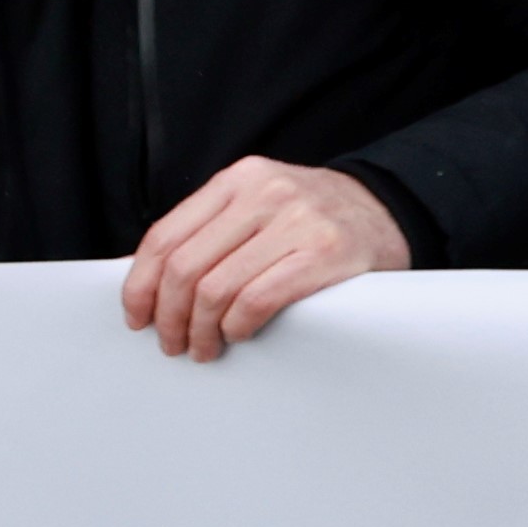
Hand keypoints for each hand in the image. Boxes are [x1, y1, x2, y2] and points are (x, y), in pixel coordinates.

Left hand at [119, 157, 413, 360]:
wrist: (391, 212)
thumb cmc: (315, 219)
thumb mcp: (261, 204)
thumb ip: (214, 230)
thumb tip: (152, 285)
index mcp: (239, 179)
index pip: (165, 236)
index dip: (140, 285)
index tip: (137, 317)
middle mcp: (264, 192)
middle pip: (185, 267)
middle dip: (169, 317)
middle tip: (171, 343)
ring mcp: (297, 221)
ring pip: (215, 288)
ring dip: (200, 330)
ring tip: (203, 347)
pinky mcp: (324, 253)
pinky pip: (257, 300)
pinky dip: (238, 325)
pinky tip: (239, 334)